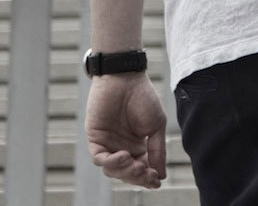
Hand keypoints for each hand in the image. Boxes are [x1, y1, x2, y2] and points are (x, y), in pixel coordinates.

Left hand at [86, 73, 165, 187]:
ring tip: (136, 165)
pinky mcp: (95, 137)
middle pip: (126, 174)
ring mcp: (108, 143)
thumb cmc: (143, 97)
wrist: (126, 77)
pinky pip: (99, 158)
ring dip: (125, 172)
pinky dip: (111, 162)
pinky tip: (124, 156)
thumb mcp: (156, 126)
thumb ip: (157, 150)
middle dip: (137, 177)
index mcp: (137, 146)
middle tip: (147, 173)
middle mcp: (121, 147)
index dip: (148, 178)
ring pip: (112, 170)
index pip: (141, 170)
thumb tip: (161, 175)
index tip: (157, 180)